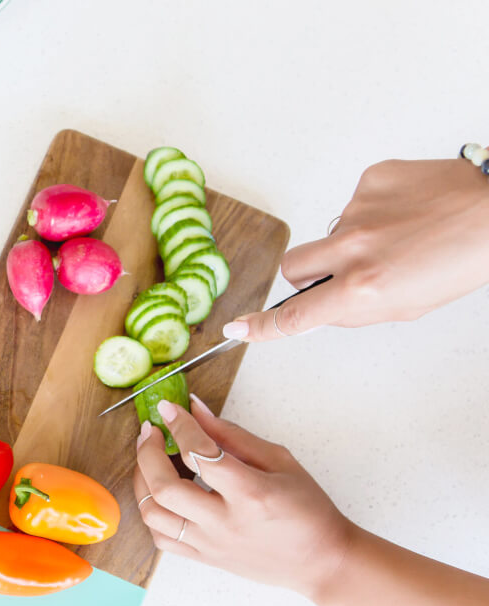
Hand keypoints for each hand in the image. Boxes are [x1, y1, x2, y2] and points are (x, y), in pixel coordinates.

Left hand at [133, 395, 352, 598]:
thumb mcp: (280, 460)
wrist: (323, 562)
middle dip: (147, 452)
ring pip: (153, 515)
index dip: (179, 426)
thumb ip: (232, 435)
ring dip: (142, 481)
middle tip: (151, 432)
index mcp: (250, 494)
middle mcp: (225, 523)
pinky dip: (153, 511)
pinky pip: (162, 538)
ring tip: (150, 460)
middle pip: (164, 488)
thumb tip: (196, 410)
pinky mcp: (205, 558)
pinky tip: (161, 493)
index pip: (199, 454)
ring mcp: (211, 544)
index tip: (169, 409)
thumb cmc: (308, 509)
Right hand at [223, 158, 488, 340]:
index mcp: (363, 289)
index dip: (262, 326)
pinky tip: (406, 214)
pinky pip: (355, 204)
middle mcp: (353, 249)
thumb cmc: (464, 261)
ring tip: (401, 238)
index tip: (238, 330)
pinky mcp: (370, 180)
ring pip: (330, 235)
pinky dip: (374, 212)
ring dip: (353, 242)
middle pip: (293, 267)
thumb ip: (357, 309)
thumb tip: (321, 310)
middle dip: (310, 274)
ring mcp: (358, 211)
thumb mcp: (409, 306)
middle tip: (343, 274)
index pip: (296, 315)